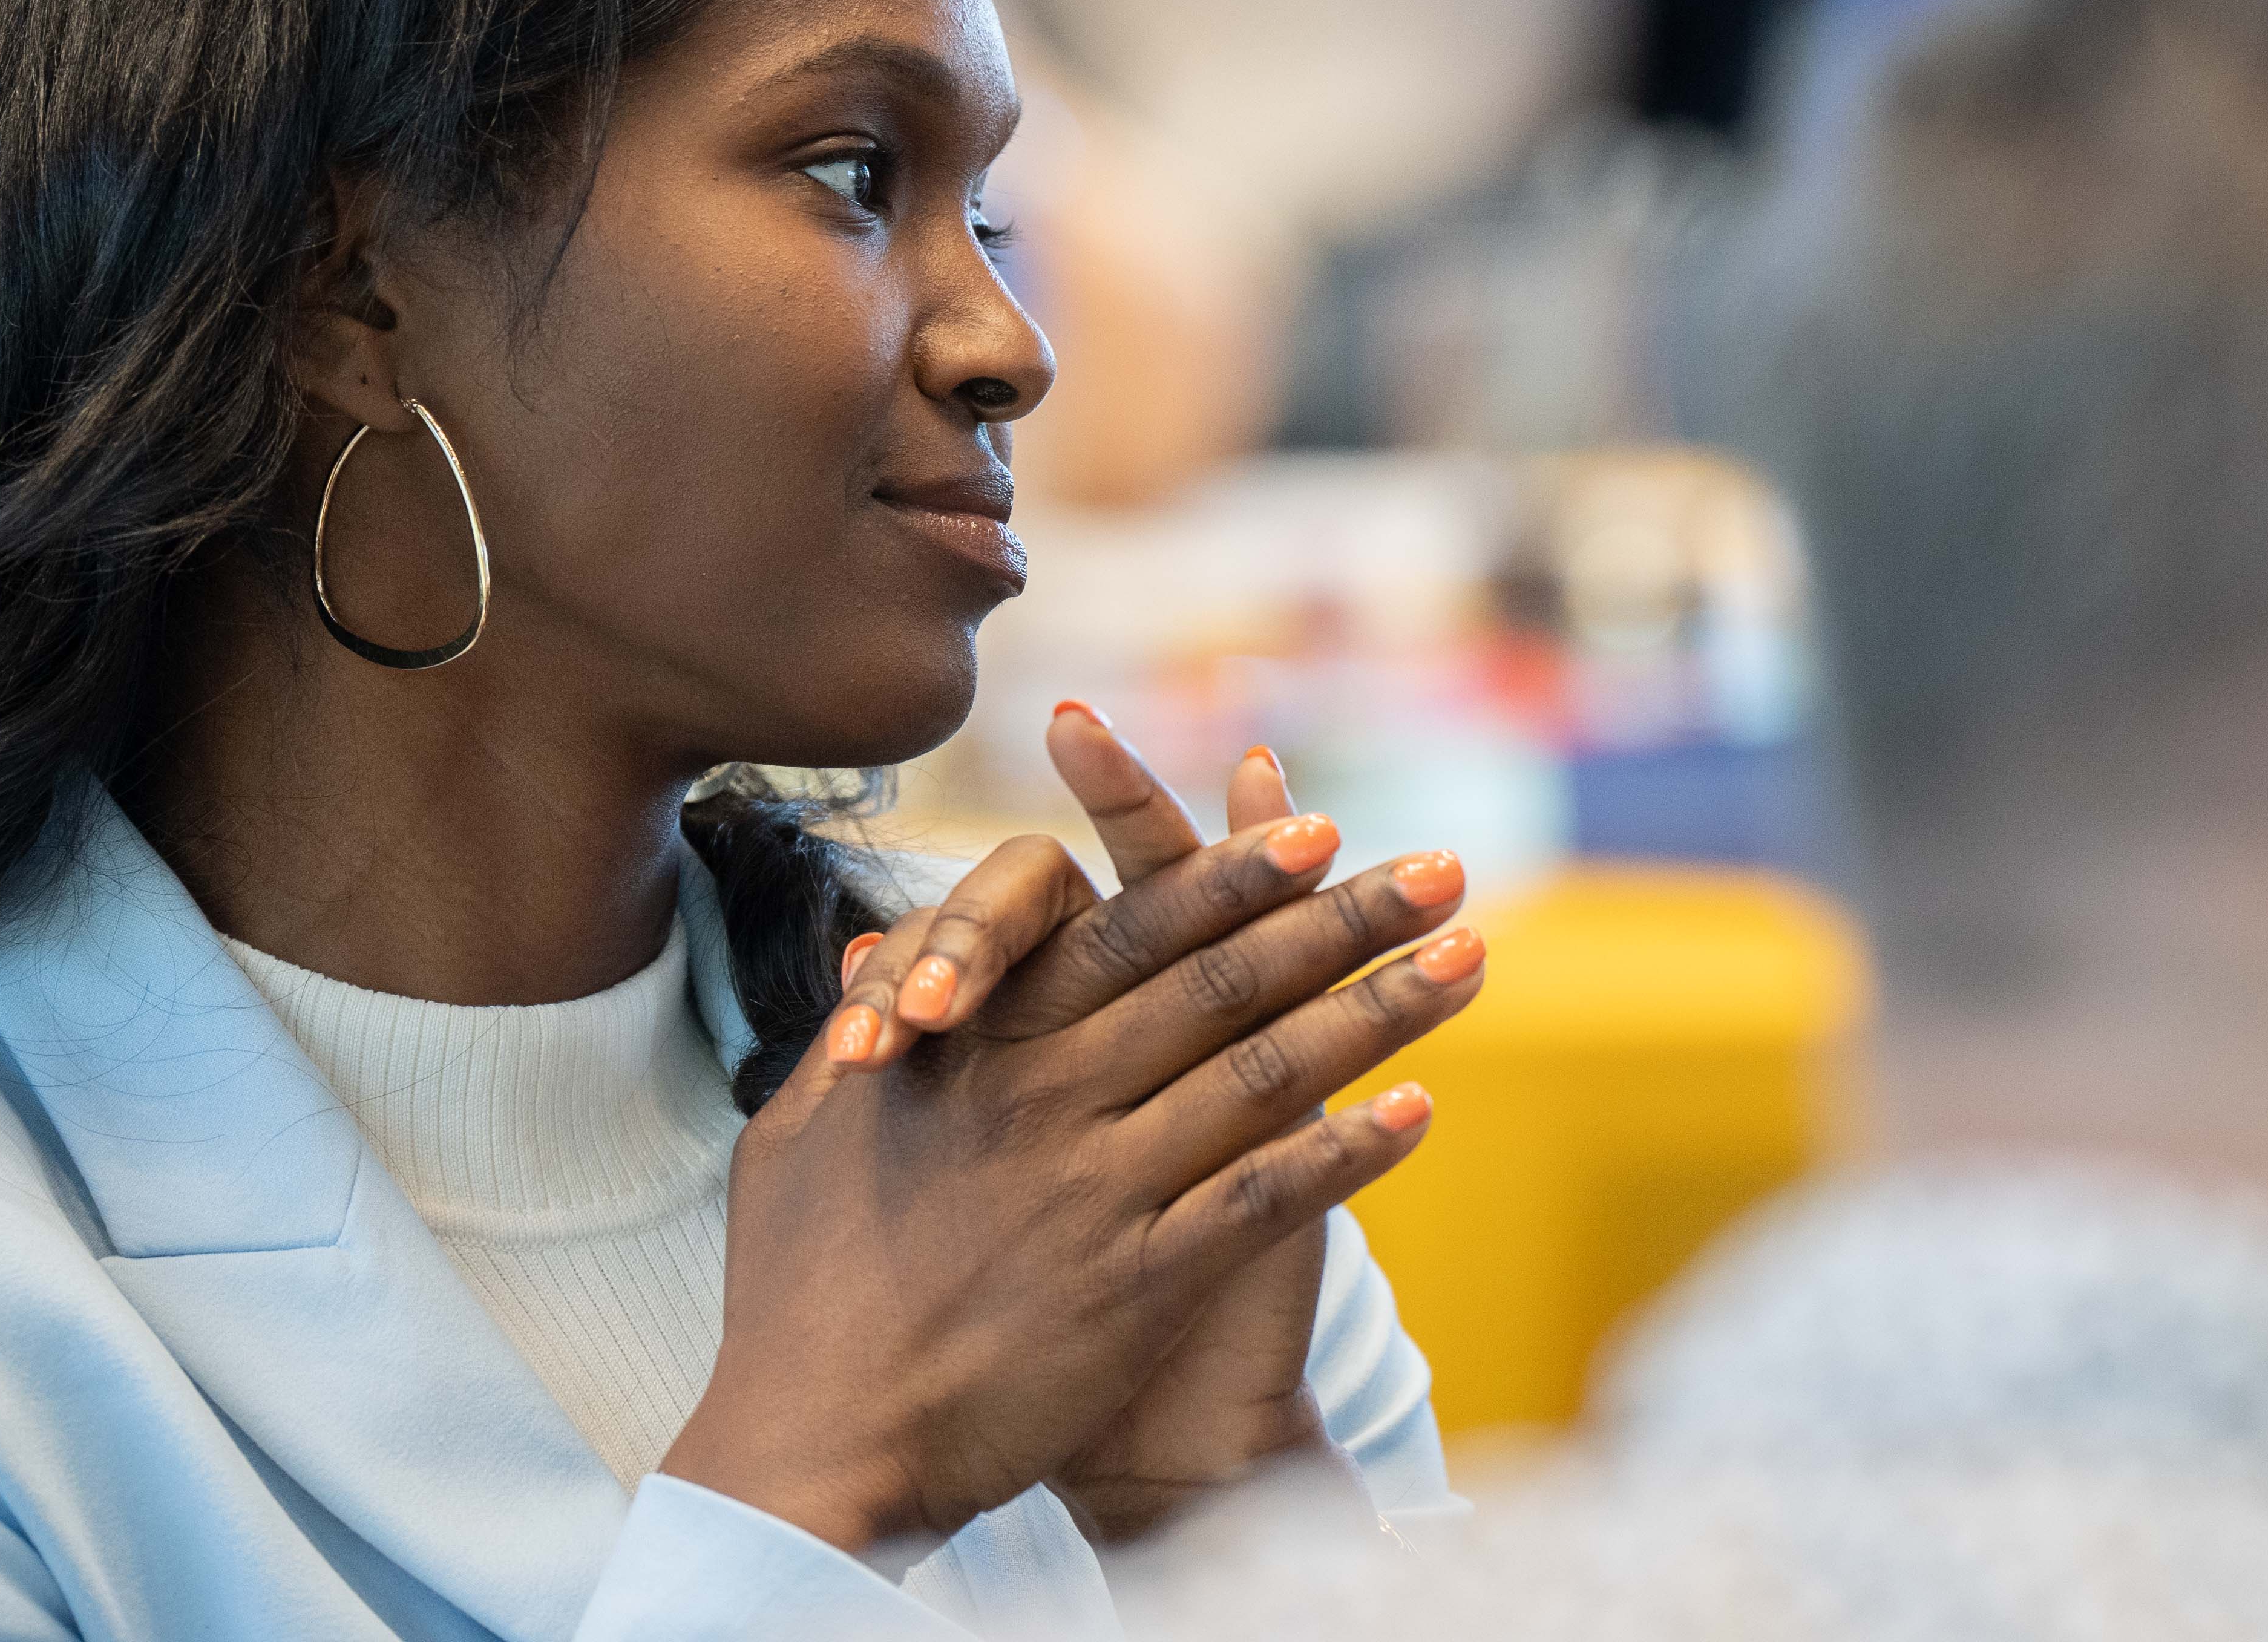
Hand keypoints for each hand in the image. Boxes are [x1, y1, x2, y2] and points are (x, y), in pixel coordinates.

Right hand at [655, 716, 1485, 1559]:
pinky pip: (1266, 1197)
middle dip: (1337, 914)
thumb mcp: (803, 1132)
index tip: (1308, 823)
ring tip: (1467, 960)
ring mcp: (1099, 1187)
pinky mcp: (1138, 1282)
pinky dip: (1346, 1151)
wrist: (819, 1444)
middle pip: (1220, 979)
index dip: (1224, 872)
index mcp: (976, 1048)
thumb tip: (882, 958)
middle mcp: (1048, 1097)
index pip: (1123, 927)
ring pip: (1264, 1072)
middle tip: (1435, 867)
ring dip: (1377, 1010)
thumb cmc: (800, 1292)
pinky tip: (1418, 1110)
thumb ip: (857, 1035)